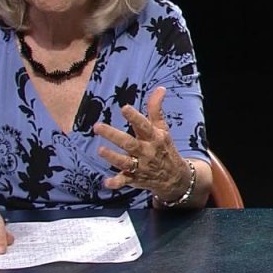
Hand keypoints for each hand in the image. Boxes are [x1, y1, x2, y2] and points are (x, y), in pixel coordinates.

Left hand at [95, 86, 189, 202]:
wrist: (175, 177)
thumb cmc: (164, 147)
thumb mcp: (162, 128)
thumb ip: (156, 109)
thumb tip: (160, 88)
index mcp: (153, 138)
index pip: (144, 126)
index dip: (134, 117)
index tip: (124, 108)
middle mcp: (146, 152)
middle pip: (129, 143)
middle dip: (113, 135)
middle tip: (97, 126)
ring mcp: (140, 166)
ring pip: (125, 162)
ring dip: (113, 157)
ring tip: (100, 150)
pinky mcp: (134, 179)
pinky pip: (124, 182)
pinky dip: (116, 183)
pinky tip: (106, 182)